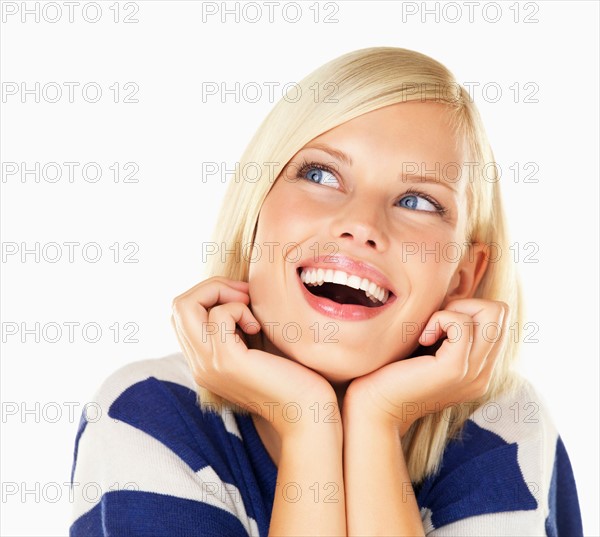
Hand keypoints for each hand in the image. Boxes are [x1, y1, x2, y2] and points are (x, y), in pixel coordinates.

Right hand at [170, 276, 336, 437]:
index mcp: (204, 361)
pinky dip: (238, 308)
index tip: (243, 297)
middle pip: (178, 305)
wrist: (307, 414)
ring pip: (186, 305)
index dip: (209, 294)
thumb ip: (237, 328)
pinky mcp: (226, 361)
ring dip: (222, 293)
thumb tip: (237, 291)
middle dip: (212, 287)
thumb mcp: (255, 348)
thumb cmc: (292, 377)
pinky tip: (256, 327)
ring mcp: (208, 364)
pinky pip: (218, 315)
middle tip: (245, 296)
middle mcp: (198, 364)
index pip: (181, 314)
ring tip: (249, 309)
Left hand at [345, 298, 507, 435]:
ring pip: (491, 313)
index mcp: (479, 368)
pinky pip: (463, 324)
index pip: (499, 318)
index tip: (438, 322)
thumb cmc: (390, 373)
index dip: (468, 307)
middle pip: (501, 311)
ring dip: (453, 310)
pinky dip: (440, 319)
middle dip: (465, 303)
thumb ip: (448, 331)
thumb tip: (453, 297)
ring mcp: (473, 373)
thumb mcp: (428, 348)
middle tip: (434, 323)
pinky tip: (422, 338)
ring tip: (428, 332)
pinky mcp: (455, 370)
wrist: (373, 408)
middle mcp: (483, 373)